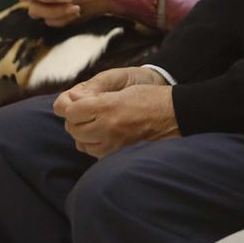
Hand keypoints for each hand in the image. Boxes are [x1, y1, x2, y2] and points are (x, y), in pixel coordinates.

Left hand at [53, 67, 176, 156]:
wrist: (175, 116)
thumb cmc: (150, 97)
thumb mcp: (122, 87)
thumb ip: (95, 93)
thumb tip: (72, 99)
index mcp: (109, 106)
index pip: (71, 111)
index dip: (68, 105)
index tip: (71, 101)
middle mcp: (108, 128)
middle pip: (73, 128)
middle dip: (74, 119)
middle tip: (83, 110)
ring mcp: (113, 144)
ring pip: (80, 143)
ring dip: (82, 132)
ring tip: (94, 122)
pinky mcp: (118, 155)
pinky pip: (94, 152)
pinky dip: (92, 143)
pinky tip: (102, 133)